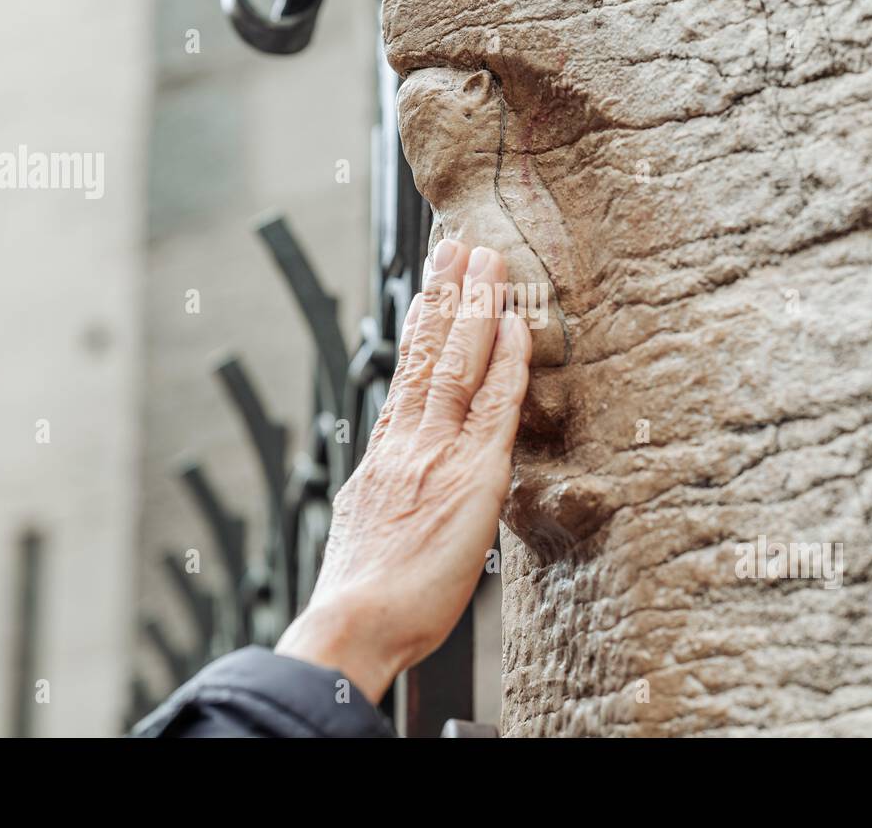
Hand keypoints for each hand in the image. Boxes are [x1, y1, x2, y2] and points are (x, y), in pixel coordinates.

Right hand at [276, 239, 530, 701]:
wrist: (355, 622)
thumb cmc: (362, 595)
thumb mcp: (363, 528)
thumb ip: (384, 491)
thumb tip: (390, 481)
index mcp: (383, 455)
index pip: (406, 375)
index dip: (420, 327)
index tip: (429, 289)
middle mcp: (406, 441)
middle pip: (426, 353)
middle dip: (444, 295)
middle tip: (457, 247)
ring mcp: (436, 452)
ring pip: (457, 364)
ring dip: (475, 307)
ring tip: (486, 260)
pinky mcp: (471, 474)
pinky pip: (494, 405)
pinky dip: (506, 361)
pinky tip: (516, 324)